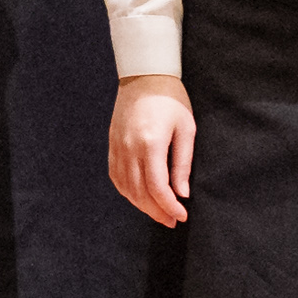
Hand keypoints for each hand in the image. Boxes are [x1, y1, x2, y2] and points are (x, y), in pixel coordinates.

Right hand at [107, 74, 193, 224]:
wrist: (144, 76)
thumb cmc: (171, 100)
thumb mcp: (186, 129)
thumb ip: (182, 163)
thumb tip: (182, 194)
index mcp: (150, 143)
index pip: (157, 187)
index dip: (169, 206)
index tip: (181, 216)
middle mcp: (129, 147)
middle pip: (140, 192)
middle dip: (157, 211)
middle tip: (171, 221)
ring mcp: (117, 146)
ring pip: (126, 187)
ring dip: (142, 205)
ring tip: (158, 212)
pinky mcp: (112, 145)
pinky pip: (116, 176)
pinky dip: (127, 192)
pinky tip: (140, 197)